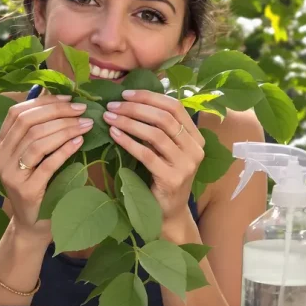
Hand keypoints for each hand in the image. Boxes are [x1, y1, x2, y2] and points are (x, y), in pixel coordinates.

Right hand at [0, 92, 93, 240]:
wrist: (32, 223)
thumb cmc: (38, 185)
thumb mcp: (33, 156)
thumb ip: (39, 132)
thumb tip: (61, 100)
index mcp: (1, 144)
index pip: (18, 113)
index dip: (44, 102)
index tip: (69, 98)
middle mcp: (1, 157)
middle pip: (28, 124)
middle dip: (58, 113)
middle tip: (82, 110)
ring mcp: (11, 174)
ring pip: (37, 141)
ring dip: (65, 129)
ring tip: (86, 125)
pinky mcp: (26, 190)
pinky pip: (47, 164)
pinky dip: (64, 150)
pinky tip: (79, 142)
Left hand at [102, 89, 205, 220]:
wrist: (168, 212)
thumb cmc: (163, 176)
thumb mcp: (166, 150)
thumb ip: (159, 129)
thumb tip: (131, 100)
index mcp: (196, 137)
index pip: (175, 106)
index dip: (149, 97)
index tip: (125, 94)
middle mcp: (195, 149)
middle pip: (164, 118)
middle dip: (135, 108)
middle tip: (112, 106)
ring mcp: (186, 165)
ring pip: (155, 134)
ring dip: (129, 122)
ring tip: (109, 118)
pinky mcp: (172, 179)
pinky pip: (146, 154)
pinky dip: (128, 141)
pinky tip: (114, 134)